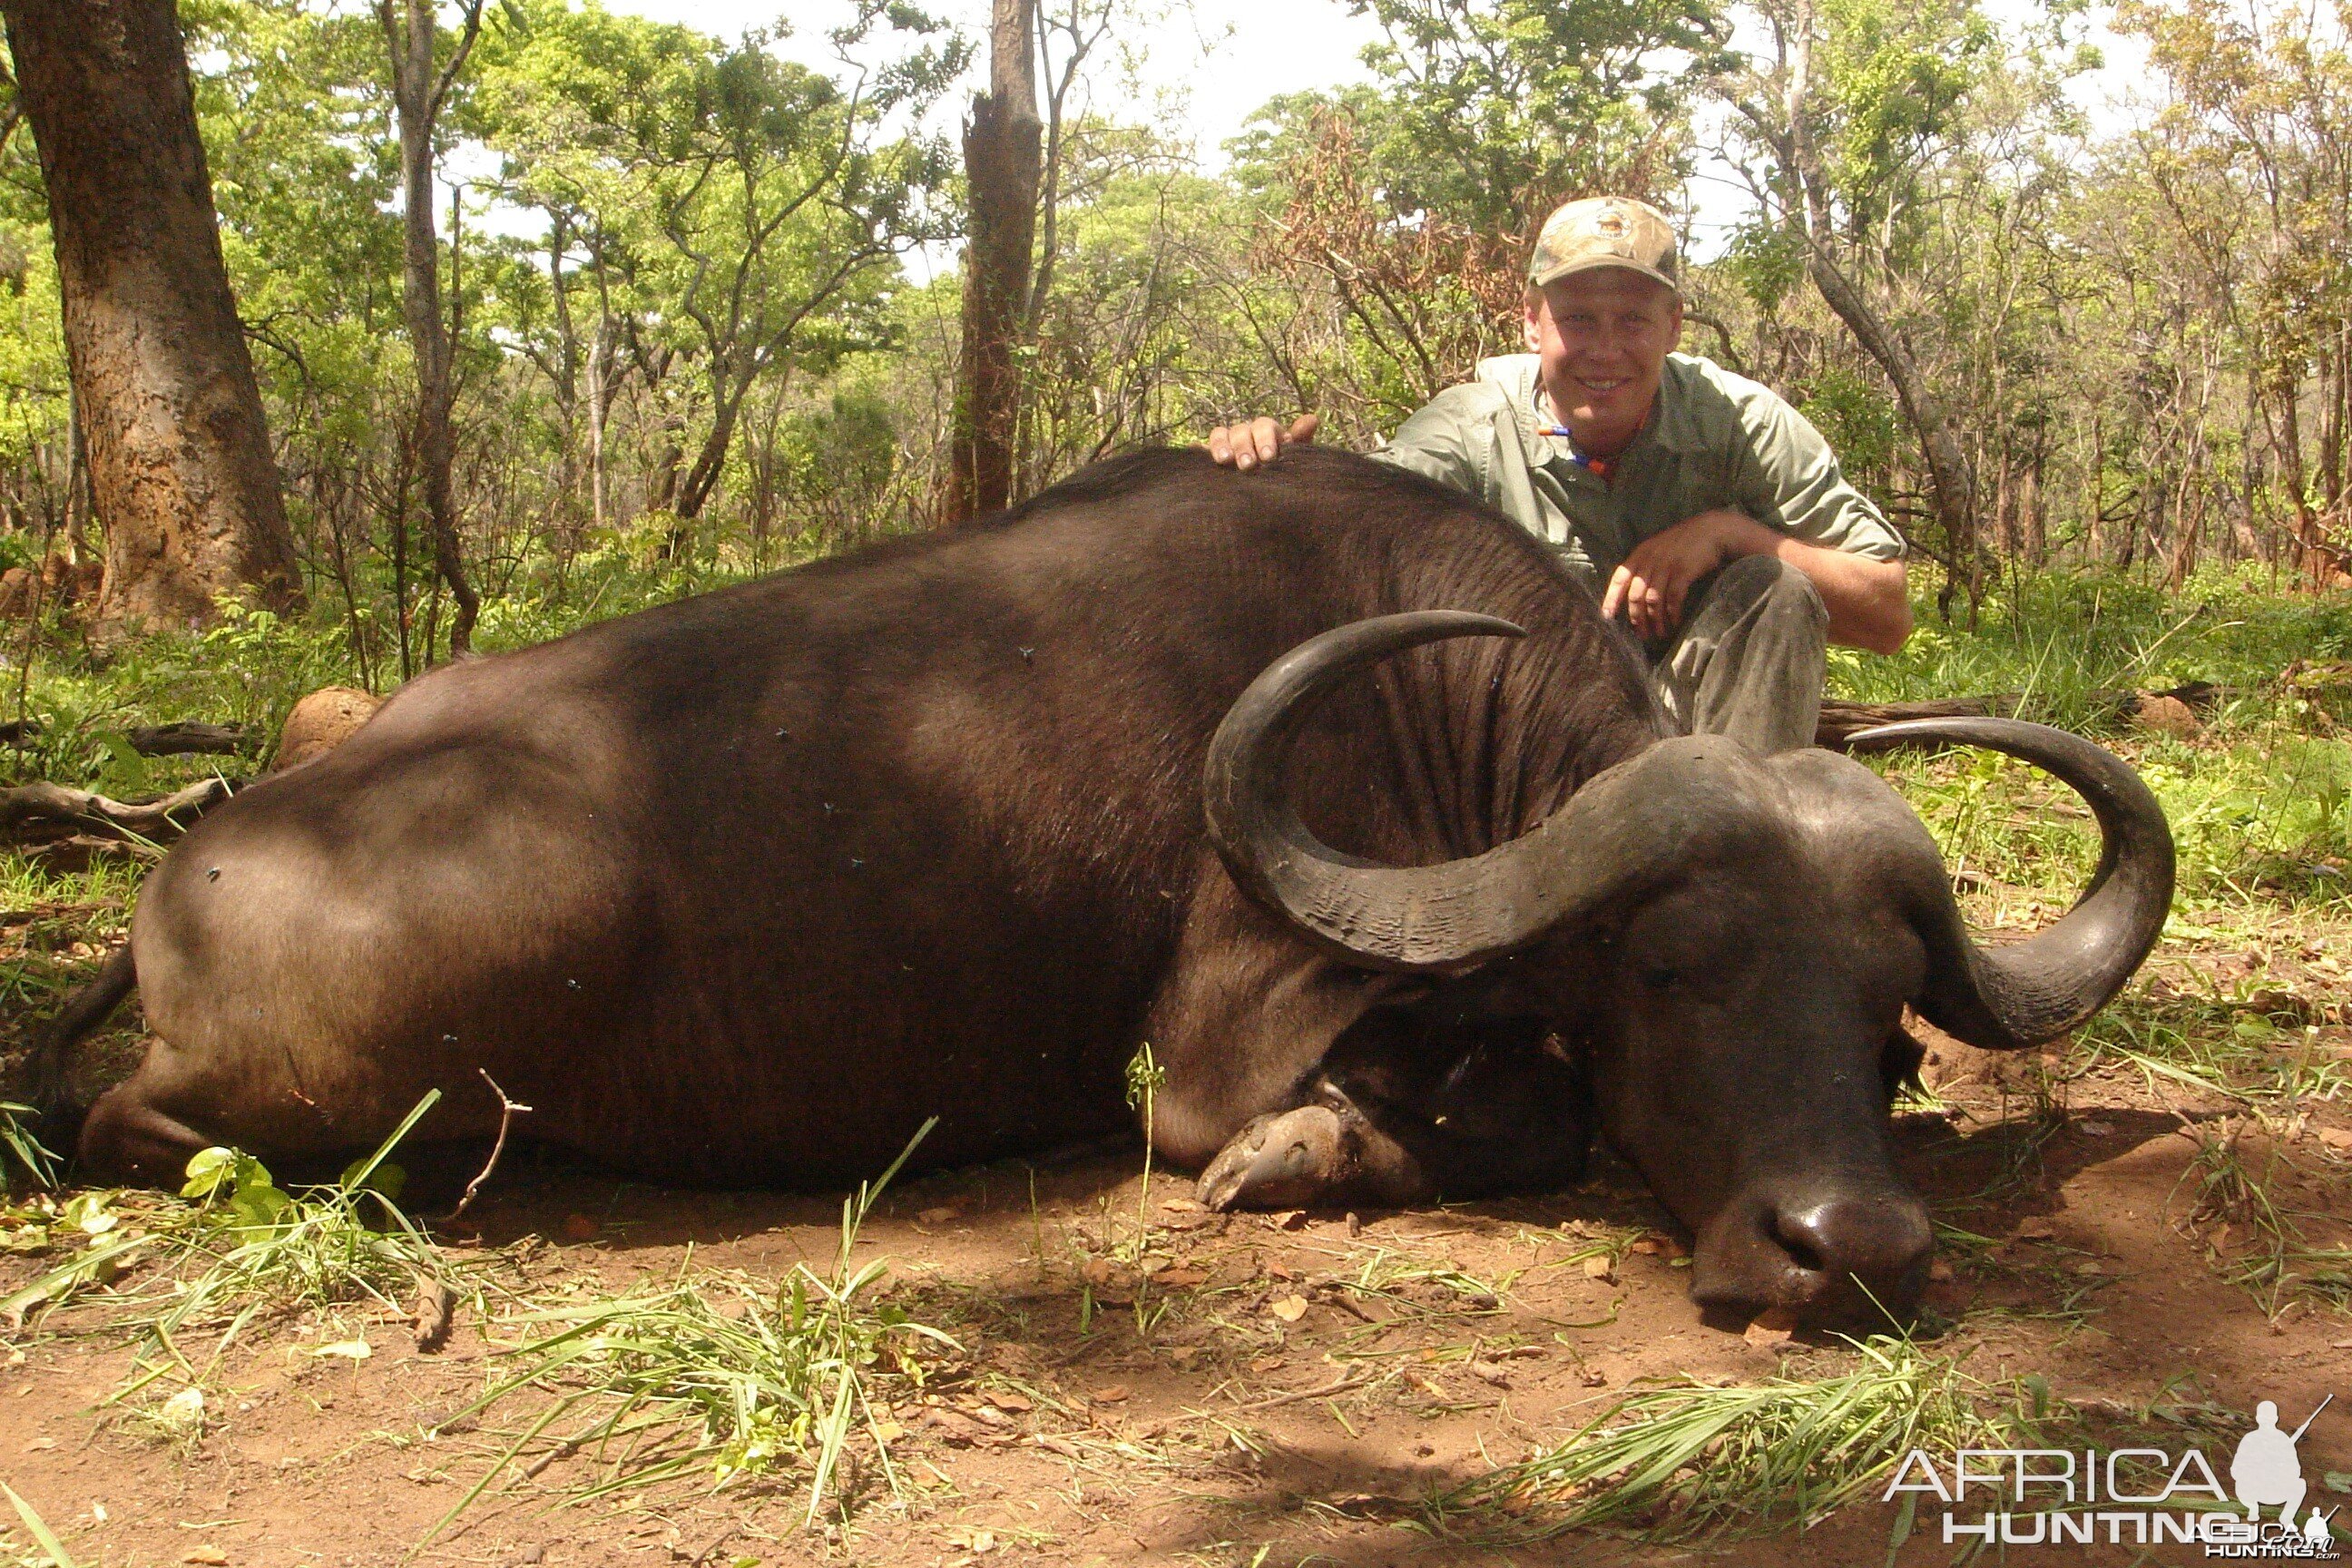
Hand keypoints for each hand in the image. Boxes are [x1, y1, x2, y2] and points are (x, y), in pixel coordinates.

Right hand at [1205, 413, 1318, 471]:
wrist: (1267, 494)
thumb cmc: (1282, 471)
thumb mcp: (1293, 458)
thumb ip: (1301, 440)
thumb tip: (1312, 419)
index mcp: (1266, 432)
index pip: (1263, 426)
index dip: (1265, 438)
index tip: (1269, 457)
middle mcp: (1245, 434)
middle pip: (1240, 430)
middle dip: (1244, 447)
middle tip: (1248, 466)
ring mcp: (1226, 445)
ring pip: (1220, 434)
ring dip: (1221, 445)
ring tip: (1224, 461)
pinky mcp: (1210, 458)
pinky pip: (1201, 450)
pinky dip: (1198, 450)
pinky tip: (1196, 451)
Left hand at [1601, 512, 1750, 639]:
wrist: (1713, 530)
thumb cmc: (1684, 543)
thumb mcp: (1658, 548)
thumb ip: (1644, 566)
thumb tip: (1632, 595)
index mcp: (1640, 554)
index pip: (1619, 578)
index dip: (1611, 598)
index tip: (1607, 617)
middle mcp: (1650, 560)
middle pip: (1635, 595)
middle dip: (1636, 619)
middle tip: (1642, 635)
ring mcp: (1667, 565)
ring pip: (1653, 600)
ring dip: (1655, 621)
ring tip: (1660, 634)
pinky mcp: (1684, 571)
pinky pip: (1673, 599)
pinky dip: (1672, 614)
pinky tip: (1674, 623)